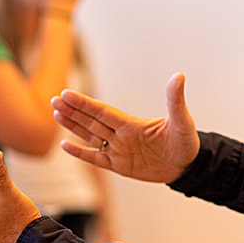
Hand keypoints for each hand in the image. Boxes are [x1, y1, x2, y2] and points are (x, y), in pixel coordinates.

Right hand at [52, 72, 199, 183]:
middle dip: (73, 111)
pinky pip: (96, 159)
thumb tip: (179, 76)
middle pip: (92, 121)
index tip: (67, 94)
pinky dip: (81, 153)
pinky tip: (65, 145)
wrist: (189, 166)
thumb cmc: (186, 142)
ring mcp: (119, 150)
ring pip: (90, 136)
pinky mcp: (120, 166)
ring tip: (56, 114)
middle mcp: (122, 135)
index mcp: (132, 124)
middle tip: (54, 100)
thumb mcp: (182, 121)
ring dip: (73, 126)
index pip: (102, 112)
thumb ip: (175, 100)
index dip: (84, 104)